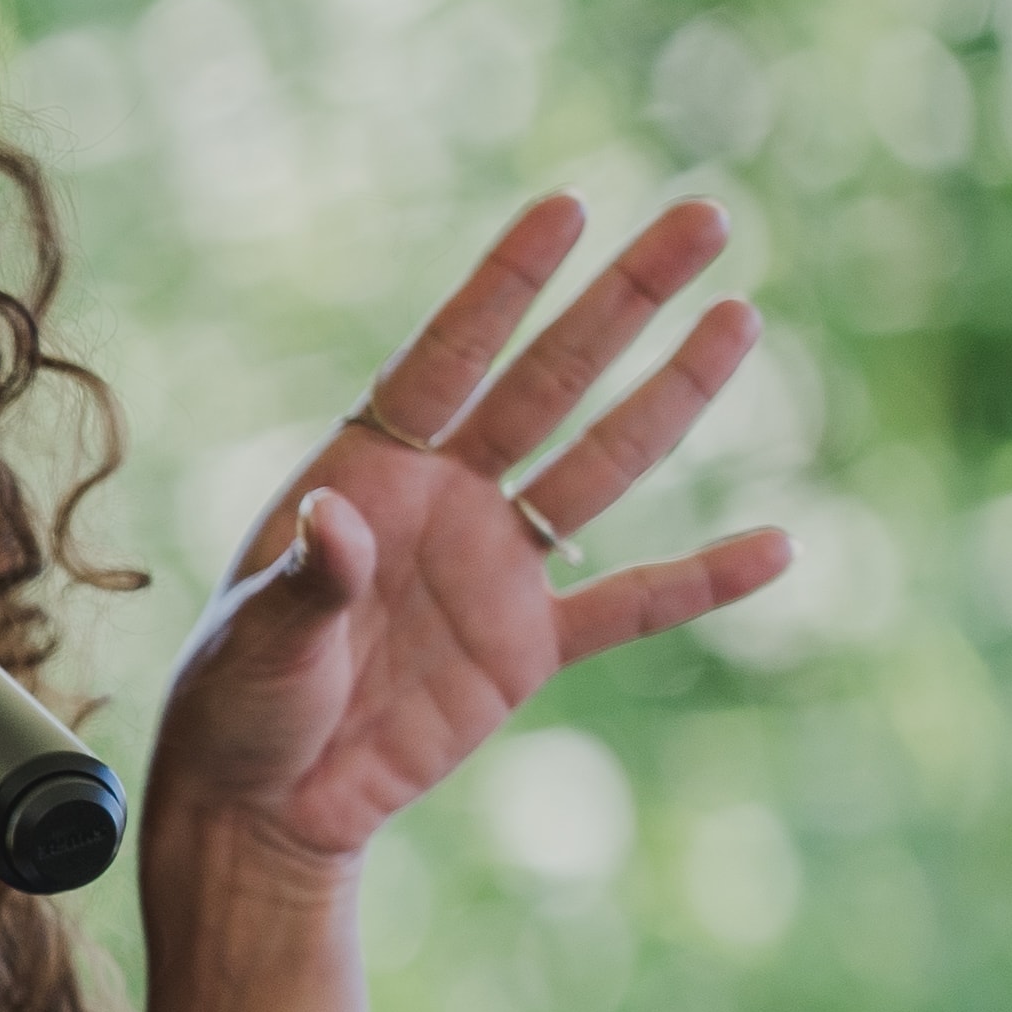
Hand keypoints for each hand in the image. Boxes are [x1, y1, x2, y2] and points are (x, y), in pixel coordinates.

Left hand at [156, 194, 797, 884]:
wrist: (266, 803)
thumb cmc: (237, 704)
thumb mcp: (257, 640)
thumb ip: (309, 581)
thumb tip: (336, 522)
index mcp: (366, 474)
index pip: (446, 359)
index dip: (504, 285)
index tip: (568, 208)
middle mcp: (443, 501)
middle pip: (550, 381)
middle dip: (622, 301)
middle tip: (701, 218)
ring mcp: (493, 569)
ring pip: (602, 465)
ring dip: (673, 396)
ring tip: (738, 317)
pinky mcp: (528, 647)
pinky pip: (630, 604)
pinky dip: (700, 581)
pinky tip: (775, 547)